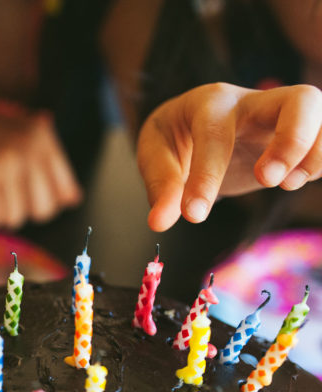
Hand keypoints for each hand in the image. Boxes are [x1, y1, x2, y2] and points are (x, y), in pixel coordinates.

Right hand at [0, 106, 81, 228]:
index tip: (16, 187)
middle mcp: (27, 143)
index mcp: (41, 133)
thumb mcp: (13, 142)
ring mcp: (2, 159)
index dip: (39, 200)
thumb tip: (72, 200)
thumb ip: (46, 166)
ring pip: (15, 219)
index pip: (65, 194)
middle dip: (18, 208)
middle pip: (42, 211)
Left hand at [137, 82, 321, 230]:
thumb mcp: (155, 154)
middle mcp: (256, 103)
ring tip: (288, 184)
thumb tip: (159, 222)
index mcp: (212, 103)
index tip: (193, 216)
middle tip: (268, 180)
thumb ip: (161, 185)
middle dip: (293, 140)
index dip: (206, 177)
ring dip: (318, 154)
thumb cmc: (176, 137)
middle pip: (301, 99)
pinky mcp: (302, 138)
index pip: (215, 135)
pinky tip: (300, 180)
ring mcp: (285, 118)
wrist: (194, 123)